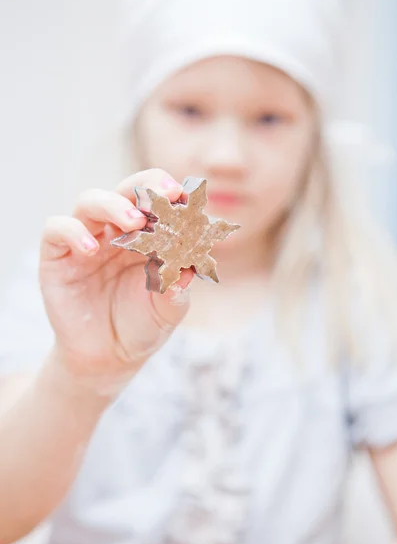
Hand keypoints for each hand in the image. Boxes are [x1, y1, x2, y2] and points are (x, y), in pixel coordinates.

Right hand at [40, 169, 193, 394]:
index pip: (157, 201)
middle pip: (125, 190)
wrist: (109, 357)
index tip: (187, 197)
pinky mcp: (57, 256)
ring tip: (134, 222)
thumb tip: (192, 266)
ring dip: (113, 205)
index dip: (171, 194)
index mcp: (147, 235)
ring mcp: (86, 240)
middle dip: (146, 186)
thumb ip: (179, 287)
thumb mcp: (168, 309)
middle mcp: (116, 231)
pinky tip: (91, 249)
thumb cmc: (142, 325)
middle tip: (167, 193)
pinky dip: (73, 232)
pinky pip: (57, 229)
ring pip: (90, 201)